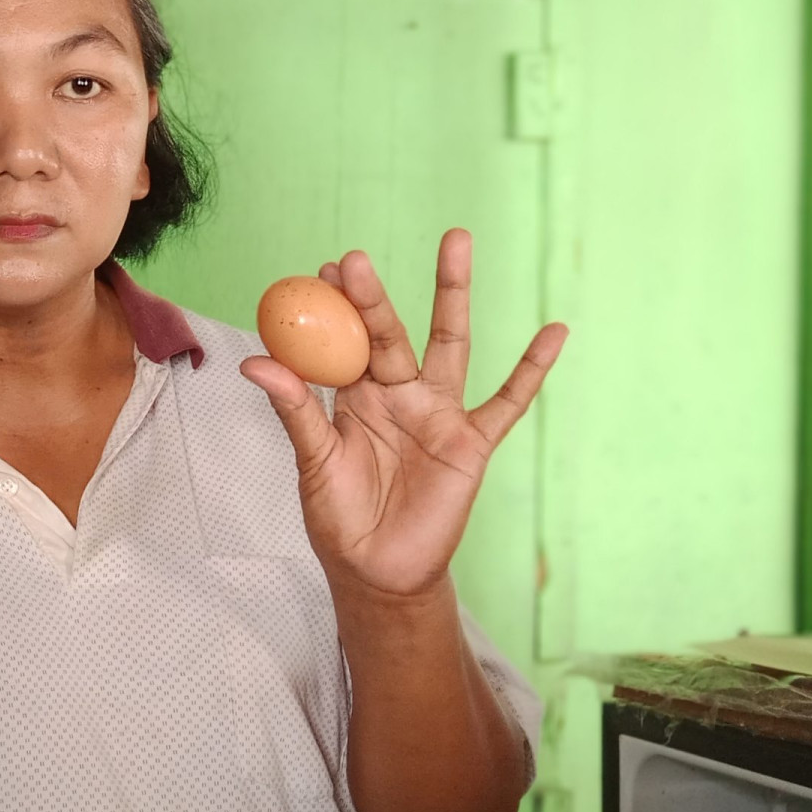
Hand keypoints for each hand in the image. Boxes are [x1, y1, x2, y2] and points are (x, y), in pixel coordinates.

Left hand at [240, 229, 565, 600]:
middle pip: (389, 333)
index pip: (343, 342)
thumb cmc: (340, 516)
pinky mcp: (471, 443)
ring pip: (449, 344)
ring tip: (456, 240)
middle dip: (375, 297)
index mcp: (354, 397)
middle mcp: (397, 395)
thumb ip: (295, 410)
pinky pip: (508, 403)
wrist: (378, 572)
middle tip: (358, 257)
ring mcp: (437, 414)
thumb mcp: (313, 462)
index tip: (324, 269)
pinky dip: (532, 369)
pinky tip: (556, 331)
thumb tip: (255, 362)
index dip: (335, 309)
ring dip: (453, 294)